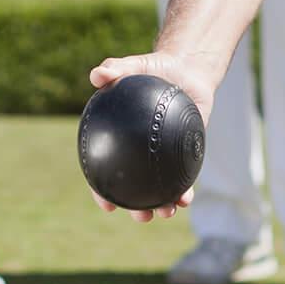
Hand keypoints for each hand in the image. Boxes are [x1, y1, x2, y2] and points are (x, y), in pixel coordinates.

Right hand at [82, 50, 214, 221]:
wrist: (186, 69)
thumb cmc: (154, 69)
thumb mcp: (135, 66)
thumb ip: (116, 69)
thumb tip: (97, 75)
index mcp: (123, 139)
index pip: (107, 170)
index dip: (103, 191)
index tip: (106, 205)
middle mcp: (142, 153)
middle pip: (136, 189)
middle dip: (137, 209)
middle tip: (141, 217)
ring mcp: (165, 156)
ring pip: (163, 189)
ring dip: (164, 206)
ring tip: (167, 212)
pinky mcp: (187, 154)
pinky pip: (186, 176)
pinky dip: (186, 190)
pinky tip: (187, 197)